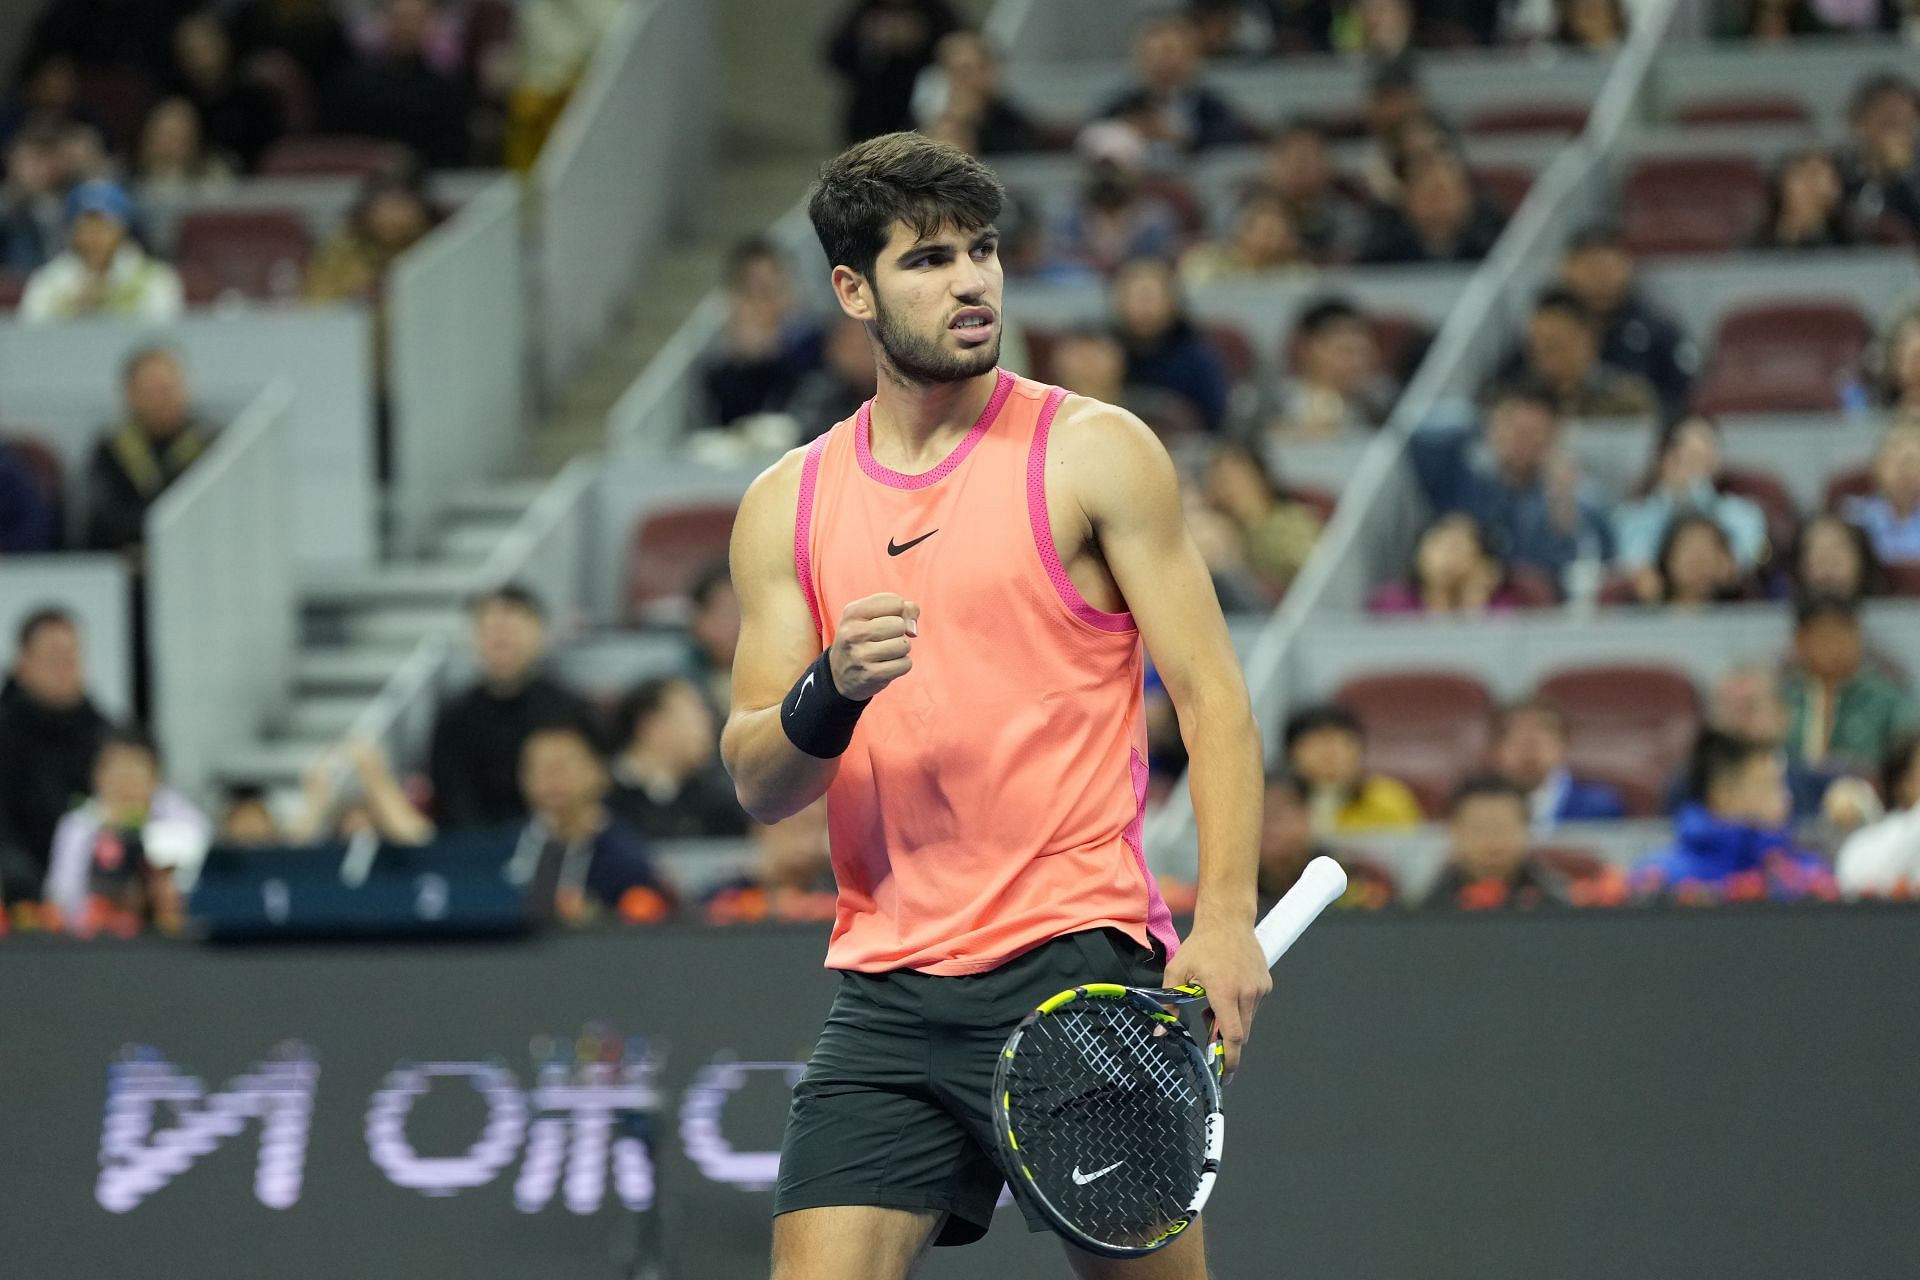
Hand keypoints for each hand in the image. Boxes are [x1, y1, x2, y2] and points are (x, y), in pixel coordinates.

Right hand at [829, 593, 919, 700]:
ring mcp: (861, 655)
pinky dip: (901, 665)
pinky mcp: (871, 675)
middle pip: (900, 624)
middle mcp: (853, 632)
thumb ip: (903, 610)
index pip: (895, 602)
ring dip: (900, 650)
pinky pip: (905, 664)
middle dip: (899, 633)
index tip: (886, 621)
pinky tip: (885, 666)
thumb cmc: (863, 640)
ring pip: (904, 645)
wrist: (838, 676)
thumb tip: (913, 630)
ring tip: (884, 654)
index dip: (899, 612)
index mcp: (853, 612)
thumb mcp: (872, 616)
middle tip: (882, 640)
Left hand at [1162, 920, 1270, 1082]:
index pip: (1233, 1036)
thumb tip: (1160, 1031)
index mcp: (1224, 992)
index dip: (1230, 1059)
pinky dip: (1241, 1008)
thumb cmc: (1201, 946)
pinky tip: (1227, 991)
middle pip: (1240, 1033)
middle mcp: (1246, 993)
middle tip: (1208, 1028)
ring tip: (1214, 1001)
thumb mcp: (1177, 972)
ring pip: (1247, 1021)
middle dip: (1225, 1040)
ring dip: (1232, 1022)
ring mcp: (1259, 989)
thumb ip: (1170, 1003)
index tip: (1225, 1075)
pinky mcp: (1266, 984)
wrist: (1228, 921)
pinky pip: (1253, 1007)